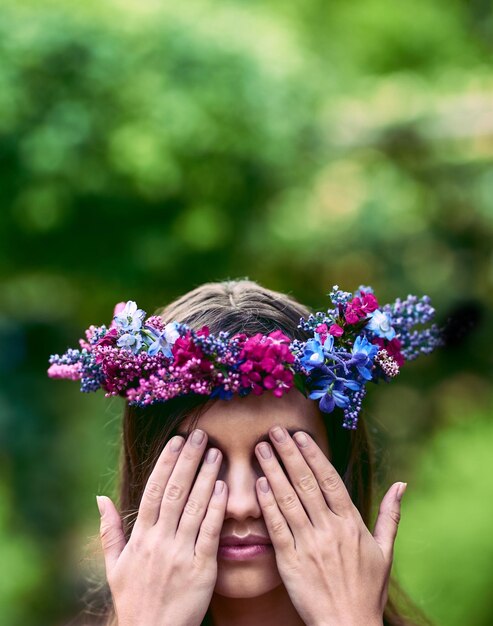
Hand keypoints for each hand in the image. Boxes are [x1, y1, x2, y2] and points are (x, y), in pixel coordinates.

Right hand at [97, 429, 226, 625]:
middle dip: (188, 460)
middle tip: (202, 434)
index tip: (177, 440)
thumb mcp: (114, 567)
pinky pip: (209, 533)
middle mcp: (159, 542)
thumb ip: (109, 531)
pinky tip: (223, 487)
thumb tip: (100, 498)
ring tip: (216, 452)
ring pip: (193, 507)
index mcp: (140, 538)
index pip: (153, 490)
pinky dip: (215, 508)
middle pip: (174, 491)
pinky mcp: (201, 570)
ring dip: (205, 476)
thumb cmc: (134, 600)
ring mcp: (180, 554)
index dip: (165, 462)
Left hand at [254, 426, 405, 625]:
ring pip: (289, 500)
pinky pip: (277, 527)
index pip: (330, 480)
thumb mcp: (385, 551)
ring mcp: (309, 545)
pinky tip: (258, 484)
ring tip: (261, 449)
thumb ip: (390, 515)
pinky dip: (267, 504)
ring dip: (273, 471)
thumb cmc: (367, 590)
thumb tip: (402, 484)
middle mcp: (330, 529)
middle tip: (274, 430)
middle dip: (289, 453)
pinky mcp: (291, 562)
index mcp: (352, 523)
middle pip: (306, 483)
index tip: (300, 435)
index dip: (313, 455)